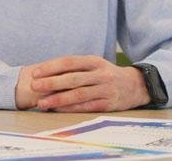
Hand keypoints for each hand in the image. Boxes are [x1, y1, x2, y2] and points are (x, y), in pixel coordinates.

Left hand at [19, 55, 150, 111]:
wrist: (137, 85)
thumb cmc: (106, 74)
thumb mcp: (94, 64)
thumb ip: (75, 67)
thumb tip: (46, 71)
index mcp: (94, 61)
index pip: (69, 62)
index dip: (51, 67)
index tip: (35, 73)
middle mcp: (100, 74)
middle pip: (72, 78)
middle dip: (51, 83)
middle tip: (34, 86)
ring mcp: (106, 90)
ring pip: (79, 95)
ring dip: (58, 99)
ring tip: (42, 103)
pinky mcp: (109, 104)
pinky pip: (87, 107)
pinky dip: (71, 108)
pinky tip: (58, 109)